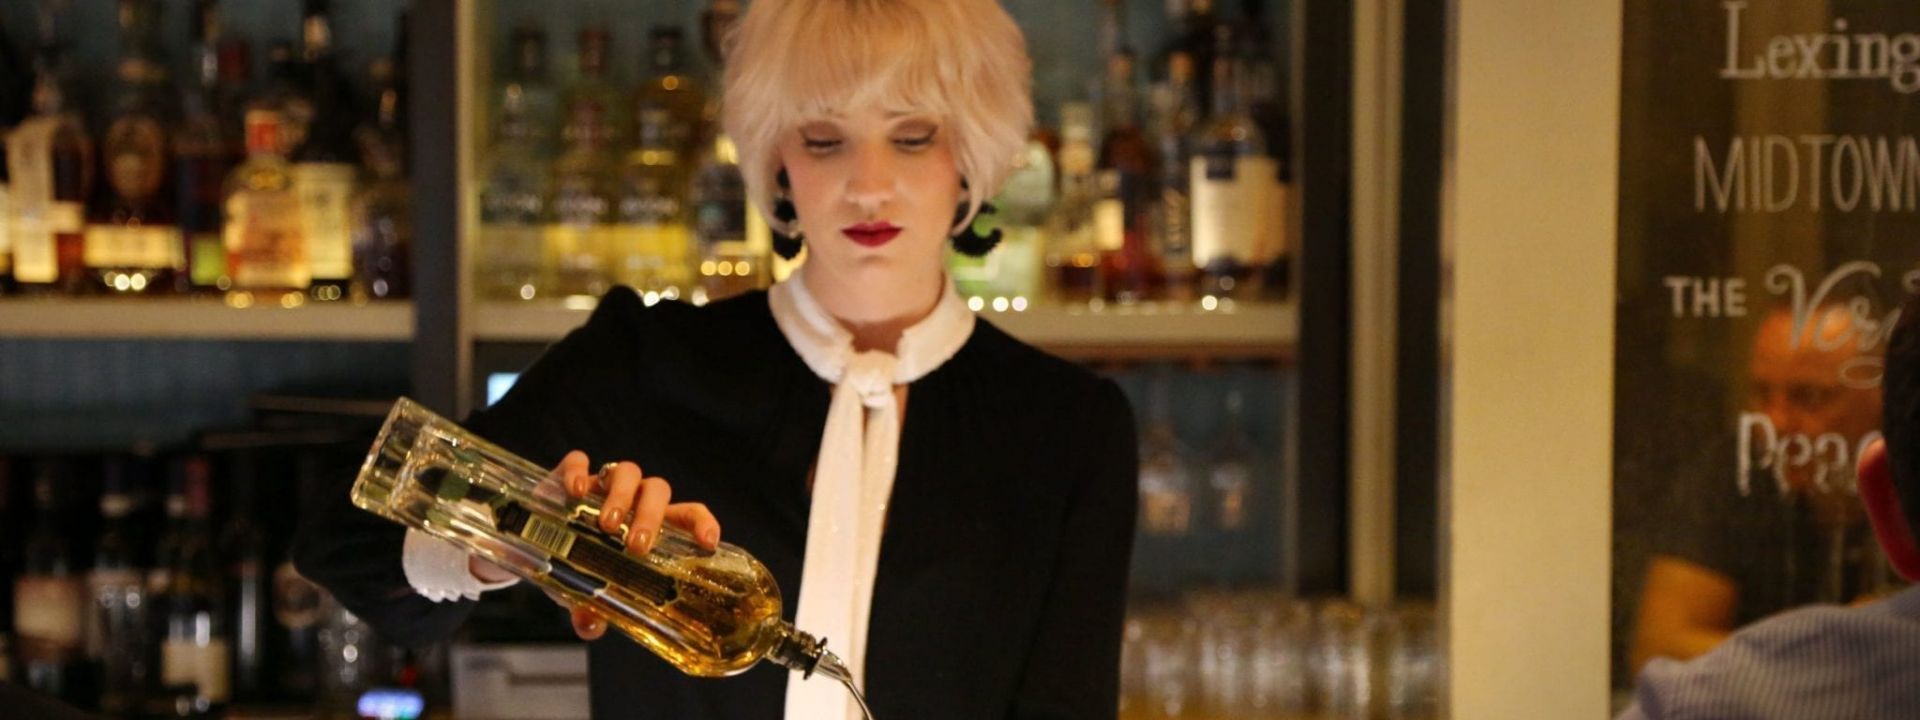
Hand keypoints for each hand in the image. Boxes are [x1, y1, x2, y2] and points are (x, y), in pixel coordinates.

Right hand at [498, 450, 722, 640]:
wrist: (532, 544)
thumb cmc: (575, 564)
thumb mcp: (585, 590)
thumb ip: (591, 609)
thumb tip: (589, 628)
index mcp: (651, 524)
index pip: (688, 515)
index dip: (702, 524)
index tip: (707, 543)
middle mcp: (632, 499)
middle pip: (657, 491)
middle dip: (651, 516)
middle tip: (636, 546)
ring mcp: (601, 484)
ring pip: (627, 472)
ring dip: (621, 495)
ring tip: (606, 525)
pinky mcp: (568, 473)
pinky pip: (579, 461)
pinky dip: (578, 471)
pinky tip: (573, 492)